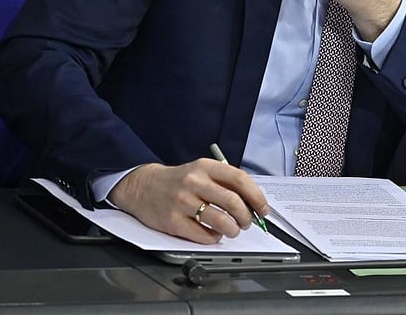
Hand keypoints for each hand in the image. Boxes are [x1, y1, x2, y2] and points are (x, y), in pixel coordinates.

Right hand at [107, 160, 268, 243]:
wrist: (143, 186)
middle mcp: (194, 182)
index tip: (263, 209)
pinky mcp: (173, 221)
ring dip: (233, 230)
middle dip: (246, 217)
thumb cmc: (178, 180)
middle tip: (247, 222)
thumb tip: (251, 202)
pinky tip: (213, 234)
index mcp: (205, 167)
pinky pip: (203, 235)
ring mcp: (182, 202)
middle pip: (233, 202)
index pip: (239, 179)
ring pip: (220, 221)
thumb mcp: (201, 170)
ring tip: (232, 230)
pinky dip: (214, 238)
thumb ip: (224, 182)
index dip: (256, 196)